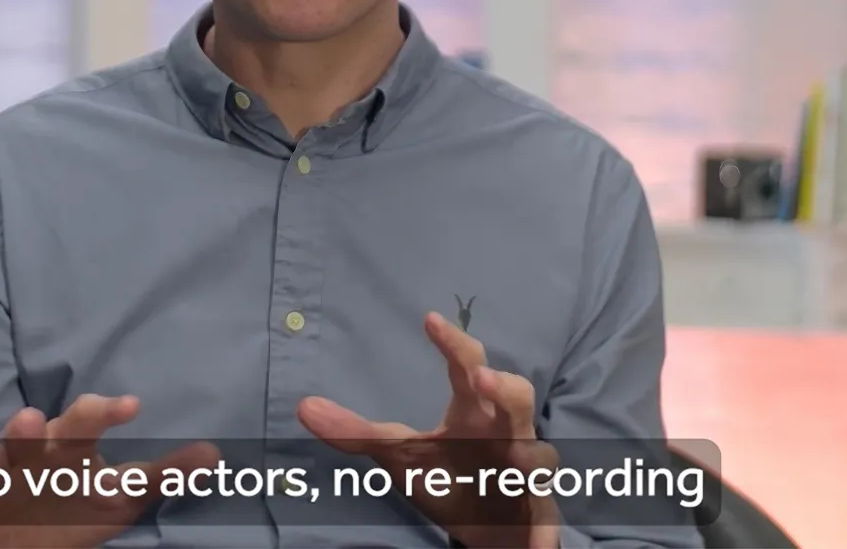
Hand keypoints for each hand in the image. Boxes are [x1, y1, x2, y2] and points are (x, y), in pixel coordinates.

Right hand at [0, 393, 219, 548]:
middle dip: (28, 431)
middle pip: (29, 440)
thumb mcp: (123, 493)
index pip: (85, 422)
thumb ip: (164, 474)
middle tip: (32, 419)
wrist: (18, 539)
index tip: (132, 406)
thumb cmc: (76, 505)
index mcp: (69, 449)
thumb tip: (214, 455)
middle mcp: (31, 462)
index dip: (103, 412)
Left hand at [297, 312, 561, 548]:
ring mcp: (525, 474)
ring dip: (531, 457)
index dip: (453, 343)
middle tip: (483, 378)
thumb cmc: (445, 478)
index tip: (429, 320)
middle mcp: (506, 434)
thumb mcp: (398, 455)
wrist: (480, 530)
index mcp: (472, 412)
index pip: (466, 367)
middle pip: (517, 399)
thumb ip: (356, 432)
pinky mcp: (535, 515)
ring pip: (541, 457)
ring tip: (516, 460)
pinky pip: (544, 522)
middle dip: (505, 388)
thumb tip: (302, 407)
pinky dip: (544, 533)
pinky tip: (540, 546)